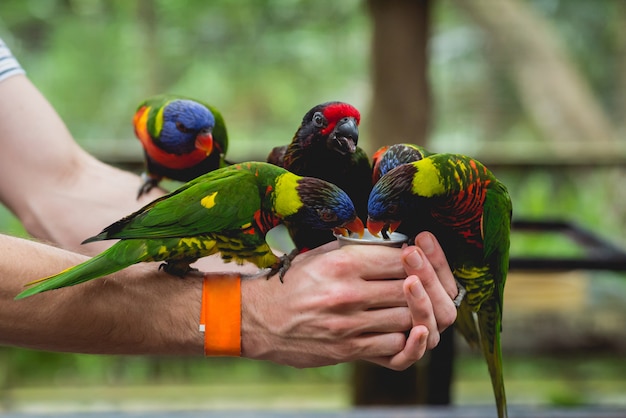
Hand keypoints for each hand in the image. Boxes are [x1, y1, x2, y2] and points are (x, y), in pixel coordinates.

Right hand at [240, 241, 412, 367]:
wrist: (259, 320)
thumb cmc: (292, 283)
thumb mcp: (319, 256)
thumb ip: (355, 249)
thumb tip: (393, 242)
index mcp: (342, 263)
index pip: (399, 259)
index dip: (414, 259)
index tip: (414, 261)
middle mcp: (347, 293)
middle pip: (408, 288)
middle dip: (421, 286)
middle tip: (422, 285)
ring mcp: (348, 324)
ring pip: (406, 318)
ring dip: (415, 313)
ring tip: (412, 306)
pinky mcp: (347, 349)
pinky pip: (392, 345)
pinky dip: (402, 338)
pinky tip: (398, 328)